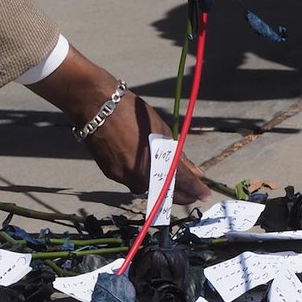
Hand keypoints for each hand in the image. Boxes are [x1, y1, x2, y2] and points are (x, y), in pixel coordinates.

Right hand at [26, 44, 210, 204]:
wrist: (96, 106)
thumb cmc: (133, 113)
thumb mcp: (162, 131)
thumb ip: (179, 156)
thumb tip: (196, 172)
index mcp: (158, 164)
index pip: (183, 184)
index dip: (196, 190)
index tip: (206, 194)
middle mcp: (141, 178)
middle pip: (165, 191)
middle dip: (180, 191)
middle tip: (191, 188)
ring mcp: (124, 178)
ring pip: (147, 186)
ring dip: (158, 181)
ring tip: (164, 169)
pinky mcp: (111, 175)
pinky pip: (131, 178)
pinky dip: (140, 173)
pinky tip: (140, 160)